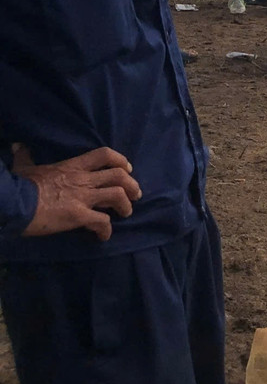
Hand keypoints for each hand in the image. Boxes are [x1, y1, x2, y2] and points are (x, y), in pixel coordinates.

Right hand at [15, 144, 141, 240]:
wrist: (13, 203)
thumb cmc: (19, 185)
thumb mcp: (24, 167)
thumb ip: (26, 157)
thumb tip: (18, 146)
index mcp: (73, 166)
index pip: (104, 155)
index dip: (121, 160)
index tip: (127, 169)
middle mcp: (83, 180)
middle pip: (119, 176)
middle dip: (132, 185)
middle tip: (135, 195)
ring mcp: (83, 197)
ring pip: (117, 196)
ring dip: (125, 206)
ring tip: (125, 213)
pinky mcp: (79, 216)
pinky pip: (102, 222)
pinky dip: (106, 230)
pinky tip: (103, 236)